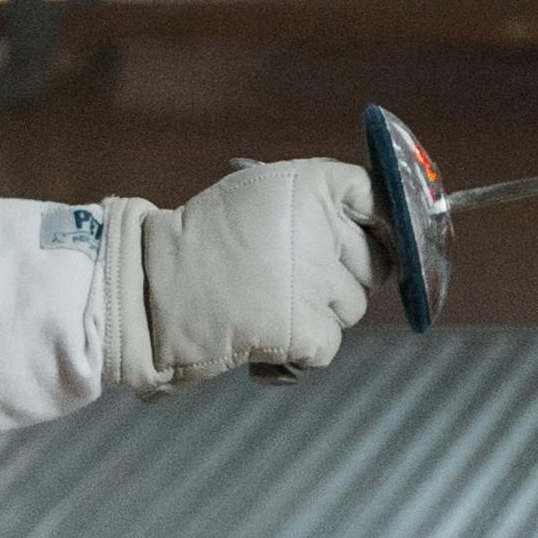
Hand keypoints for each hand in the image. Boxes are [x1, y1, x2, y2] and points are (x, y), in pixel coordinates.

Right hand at [101, 159, 381, 392]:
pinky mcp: (303, 330)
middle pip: (376, 260)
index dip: (389, 224)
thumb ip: (317, 203)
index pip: (381, 199)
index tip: (382, 240)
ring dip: (321, 313)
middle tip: (297, 281)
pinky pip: (329, 346)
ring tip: (268, 304)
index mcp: (312, 185)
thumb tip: (381, 223)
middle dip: (346, 276)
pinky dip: (302, 352)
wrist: (148, 290)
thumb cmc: (203, 241)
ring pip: (354, 305)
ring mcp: (315, 282)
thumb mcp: (262, 194)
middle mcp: (321, 228)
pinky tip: (266, 341)